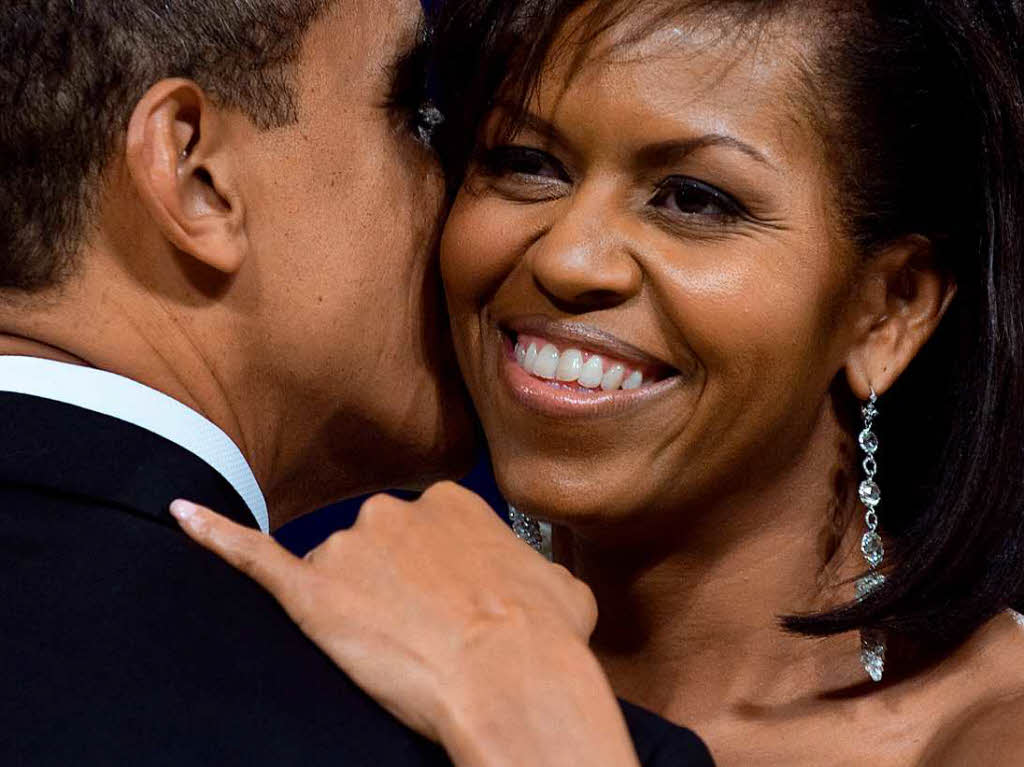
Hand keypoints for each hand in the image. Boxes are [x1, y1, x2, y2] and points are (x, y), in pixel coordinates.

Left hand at [170, 482, 637, 766]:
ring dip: (356, 608)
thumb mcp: (561, 586)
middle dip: (392, 587)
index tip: (447, 603)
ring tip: (398, 650)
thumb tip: (533, 580)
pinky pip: (252, 556)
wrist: (513, 676)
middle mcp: (393, 512)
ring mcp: (350, 547)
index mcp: (448, 501)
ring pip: (336, 573)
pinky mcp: (310, 590)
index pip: (423, 529)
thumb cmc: (543, 637)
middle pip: (375, 547)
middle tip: (425, 633)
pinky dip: (215, 537)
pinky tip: (185, 519)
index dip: (434, 574)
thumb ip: (531, 567)